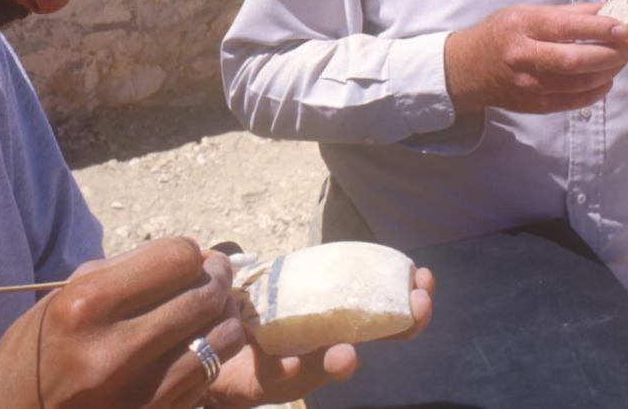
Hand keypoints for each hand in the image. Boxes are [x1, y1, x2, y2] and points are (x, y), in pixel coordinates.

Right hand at [0, 238, 243, 408]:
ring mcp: (138, 394)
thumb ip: (122, 272)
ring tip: (215, 313)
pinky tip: (198, 348)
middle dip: (218, 280)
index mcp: (86, 306)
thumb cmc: (35, 354)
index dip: (191, 253)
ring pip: (219, 340)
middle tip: (218, 276)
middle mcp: (114, 351)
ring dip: (224, 320)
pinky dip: (211, 358)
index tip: (192, 258)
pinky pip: (206, 379)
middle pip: (203, 297)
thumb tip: (188, 254)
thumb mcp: (61, 299)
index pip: (175, 259)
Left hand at [207, 269, 435, 407]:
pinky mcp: (268, 383)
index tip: (424, 276)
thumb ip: (251, 266)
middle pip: (373, 337)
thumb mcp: (253, 288)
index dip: (405, 295)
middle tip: (420, 305)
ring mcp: (299, 366)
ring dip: (343, 359)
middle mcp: (323, 343)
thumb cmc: (237, 322)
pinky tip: (294, 362)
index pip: (378, 307)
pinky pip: (281, 377)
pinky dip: (289, 369)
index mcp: (329, 316)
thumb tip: (234, 244)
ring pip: (330, 365)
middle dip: (403, 323)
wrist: (203, 358)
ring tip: (351, 350)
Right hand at [445, 4, 627, 114]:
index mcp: (521, 27)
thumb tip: (609, 9)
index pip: (566, 28)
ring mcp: (529, 85)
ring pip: (580, 83)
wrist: (466, 70)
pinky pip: (575, 102)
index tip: (624, 29)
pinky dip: (597, 91)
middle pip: (576, 61)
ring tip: (621, 61)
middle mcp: (524, 57)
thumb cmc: (499, 34)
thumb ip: (568, 13)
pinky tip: (606, 80)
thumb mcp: (525, 13)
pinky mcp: (535, 106)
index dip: (599, 29)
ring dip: (609, 73)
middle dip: (611, 55)